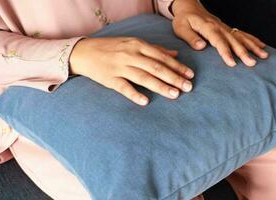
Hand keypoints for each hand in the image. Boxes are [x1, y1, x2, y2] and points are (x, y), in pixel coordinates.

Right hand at [69, 37, 193, 105]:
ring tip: (175, 95)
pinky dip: (135, 94)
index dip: (177, 66)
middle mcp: (131, 55)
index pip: (162, 57)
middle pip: (156, 67)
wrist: (84, 52)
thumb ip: (155, 49)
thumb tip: (175, 53)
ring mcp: (120, 67)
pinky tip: (146, 101)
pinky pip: (123, 87)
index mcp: (138, 45)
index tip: (190, 75)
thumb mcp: (133, 43)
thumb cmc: (112, 47)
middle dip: (174, 78)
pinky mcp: (109, 79)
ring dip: (160, 86)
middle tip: (188, 87)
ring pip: (143, 77)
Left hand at [171, 0, 267, 66]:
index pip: (218, 41)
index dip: (226, 52)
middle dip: (243, 52)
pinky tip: (262, 46)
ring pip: (241, 37)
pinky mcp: (227, 29)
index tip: (232, 63)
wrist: (189, 6)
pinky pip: (242, 34)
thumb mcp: (181, 28)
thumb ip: (190, 37)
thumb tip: (201, 46)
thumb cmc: (184, 19)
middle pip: (233, 40)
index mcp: (207, 27)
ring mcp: (225, 27)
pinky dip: (252, 40)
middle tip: (252, 63)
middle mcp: (219, 26)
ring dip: (252, 46)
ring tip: (263, 55)